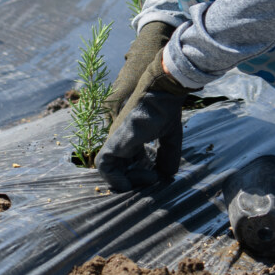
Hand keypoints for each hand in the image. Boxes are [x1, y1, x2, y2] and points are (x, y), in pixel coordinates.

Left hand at [97, 37, 189, 190]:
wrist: (162, 91)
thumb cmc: (166, 109)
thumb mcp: (169, 137)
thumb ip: (167, 156)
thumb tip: (167, 176)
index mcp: (129, 137)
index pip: (127, 162)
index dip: (138, 174)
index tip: (155, 176)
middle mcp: (119, 139)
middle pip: (118, 168)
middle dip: (134, 180)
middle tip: (153, 180)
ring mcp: (115, 139)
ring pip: (108, 169)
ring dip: (125, 181)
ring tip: (147, 179)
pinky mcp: (115, 140)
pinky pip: (104, 165)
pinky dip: (114, 178)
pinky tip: (130, 183)